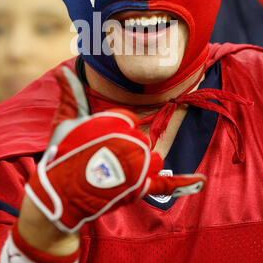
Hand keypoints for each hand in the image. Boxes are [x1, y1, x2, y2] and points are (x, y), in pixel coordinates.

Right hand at [26, 66, 205, 233]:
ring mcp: (140, 165)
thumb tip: (63, 70)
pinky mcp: (142, 187)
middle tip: (102, 155)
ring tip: (118, 168)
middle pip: (142, 139)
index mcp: (119, 121)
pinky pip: (168, 182)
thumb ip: (71, 94)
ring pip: (153, 157)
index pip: (129, 119)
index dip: (114, 129)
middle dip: (124, 146)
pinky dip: (186, 183)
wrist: (60, 192)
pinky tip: (201, 181)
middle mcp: (134, 141)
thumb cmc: (63, 152)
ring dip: (140, 162)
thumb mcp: (66, 120)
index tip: (98, 139)